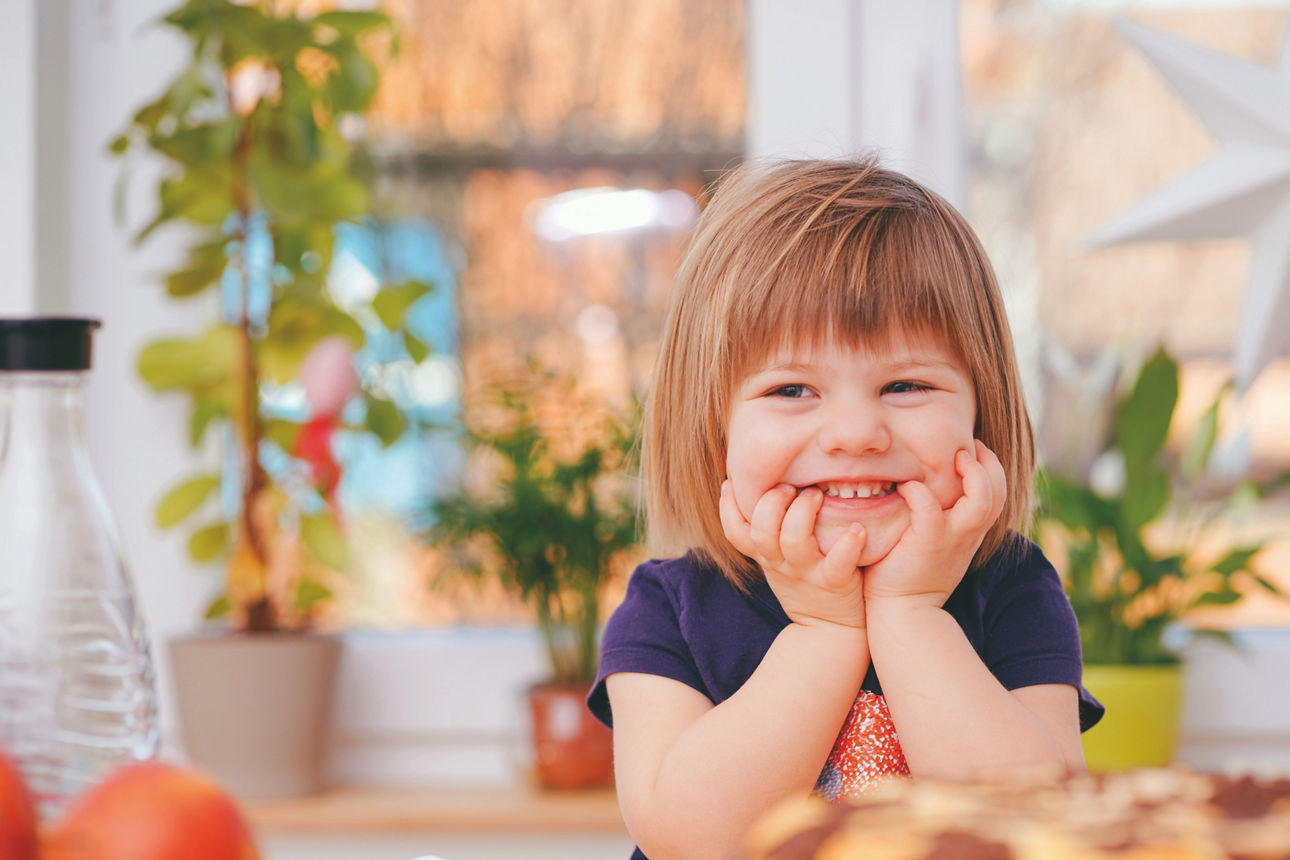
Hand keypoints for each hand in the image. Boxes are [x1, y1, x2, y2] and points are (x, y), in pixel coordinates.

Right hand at [719, 480, 867, 628]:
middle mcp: (781, 563)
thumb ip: (770, 532)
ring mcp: (807, 573)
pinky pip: (838, 562)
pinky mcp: (834, 583)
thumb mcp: (778, 562)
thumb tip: (765, 489)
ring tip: (817, 495)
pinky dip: (848, 543)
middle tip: (789, 487)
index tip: (731, 482)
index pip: (735, 532)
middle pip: (761, 532)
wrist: (829, 631)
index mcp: (766, 556)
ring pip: (794, 541)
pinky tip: (857, 528)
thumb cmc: (805, 584)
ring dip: (804, 512)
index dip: (727, 507)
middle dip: (771, 502)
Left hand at [863, 440, 1006, 609]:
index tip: (973, 451)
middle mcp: (968, 535)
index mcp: (971, 533)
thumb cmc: (910, 575)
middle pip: (999, 493)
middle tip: (968, 447)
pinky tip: (906, 487)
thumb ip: (940, 520)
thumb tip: (927, 489)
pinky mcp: (927, 543)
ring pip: (981, 501)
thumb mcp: (935, 545)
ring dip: (972, 474)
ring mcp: (951, 539)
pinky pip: (929, 508)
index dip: (991, 469)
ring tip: (954, 458)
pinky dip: (919, 491)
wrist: (903, 613)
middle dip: (989, 464)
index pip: (997, 494)